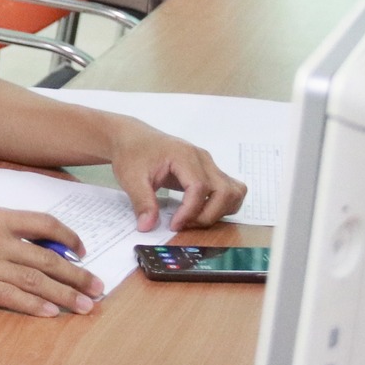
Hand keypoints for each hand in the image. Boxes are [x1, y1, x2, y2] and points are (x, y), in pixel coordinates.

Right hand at [0, 207, 102, 316]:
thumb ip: (2, 228)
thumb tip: (34, 243)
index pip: (44, 223)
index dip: (69, 238)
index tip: (82, 251)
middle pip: (48, 257)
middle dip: (77, 275)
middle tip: (98, 287)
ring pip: (35, 279)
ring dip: (63, 295)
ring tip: (84, 305)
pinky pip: (11, 296)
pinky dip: (33, 304)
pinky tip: (49, 312)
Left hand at [106, 120, 247, 230]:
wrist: (132, 137)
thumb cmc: (132, 153)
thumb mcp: (131, 179)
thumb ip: (142, 202)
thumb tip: (148, 226)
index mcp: (184, 156)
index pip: (199, 188)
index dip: (190, 211)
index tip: (174, 225)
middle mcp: (202, 159)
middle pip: (224, 191)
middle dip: (208, 215)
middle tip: (183, 224)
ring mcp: (208, 164)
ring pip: (233, 191)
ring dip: (219, 211)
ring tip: (193, 218)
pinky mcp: (208, 171)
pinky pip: (229, 189)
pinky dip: (222, 205)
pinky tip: (200, 211)